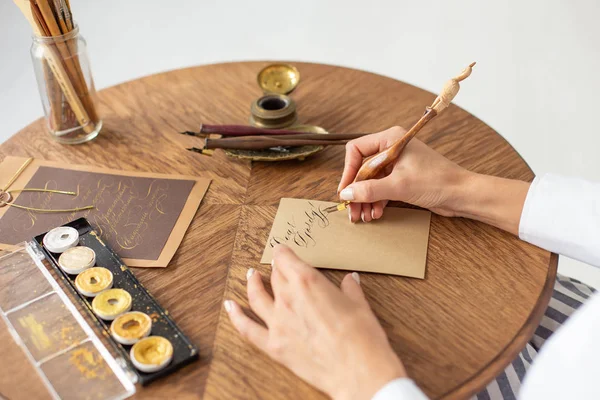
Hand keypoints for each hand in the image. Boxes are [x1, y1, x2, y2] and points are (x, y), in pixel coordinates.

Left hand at [224, 245, 406, 399]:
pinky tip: (230, 307)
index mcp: (308, 282)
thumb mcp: (359, 306)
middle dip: (277, 269)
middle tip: (278, 265)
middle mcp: (288, 298)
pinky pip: (247, 329)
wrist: (358, 371)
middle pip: (276, 277)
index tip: (284, 250)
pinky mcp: (274, 346)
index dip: (284, 252)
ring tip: (251, 276)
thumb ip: (350, 289)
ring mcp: (277, 323)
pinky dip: (236, 316)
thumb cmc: (362, 337)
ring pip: (257, 296)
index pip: (287, 259)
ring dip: (252, 284)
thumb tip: (350, 280)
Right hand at [338, 126, 470, 222]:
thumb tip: (346, 193)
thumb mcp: (399, 186)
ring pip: (371, 181)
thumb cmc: (438, 181)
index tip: (345, 190)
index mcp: (391, 138)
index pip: (357, 150)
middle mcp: (392, 148)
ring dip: (365, 199)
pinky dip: (376, 200)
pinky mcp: (403, 178)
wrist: (463, 195)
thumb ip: (369, 190)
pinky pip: (381, 188)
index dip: (348, 171)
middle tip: (351, 209)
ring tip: (363, 216)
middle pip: (362, 168)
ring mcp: (397, 164)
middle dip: (356, 191)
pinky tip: (375, 213)